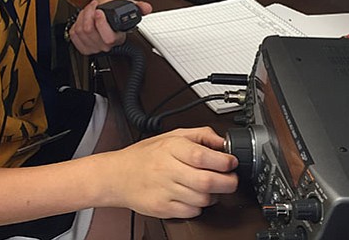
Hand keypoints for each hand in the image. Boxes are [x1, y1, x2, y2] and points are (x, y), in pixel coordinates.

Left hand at [68, 0, 151, 54]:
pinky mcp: (82, 46)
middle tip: (94, 6)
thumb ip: (139, 7)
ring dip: (83, 16)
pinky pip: (73, 33)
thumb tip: (146, 8)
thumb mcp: (128, 9)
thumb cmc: (114, 15)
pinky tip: (83, 18)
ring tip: (89, 10)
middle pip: (89, 31)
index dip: (101, 24)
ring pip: (80, 30)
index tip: (99, 12)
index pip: (108, 38)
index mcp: (117, 39)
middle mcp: (105, 46)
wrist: (106, 18)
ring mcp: (92, 47)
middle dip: (89, 13)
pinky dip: (76, 22)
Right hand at [104, 127, 237, 218]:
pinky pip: (192, 213)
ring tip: (210, 187)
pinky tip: (194, 197)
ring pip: (202, 199)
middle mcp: (167, 169)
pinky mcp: (163, 208)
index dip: (223, 161)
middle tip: (231, 179)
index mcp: (170, 148)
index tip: (231, 162)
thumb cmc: (144, 156)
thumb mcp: (171, 135)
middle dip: (228, 182)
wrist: (117, 176)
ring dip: (214, 195)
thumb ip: (199, 135)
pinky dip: (199, 207)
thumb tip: (222, 141)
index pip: (202, 156)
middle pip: (207, 181)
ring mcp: (165, 191)